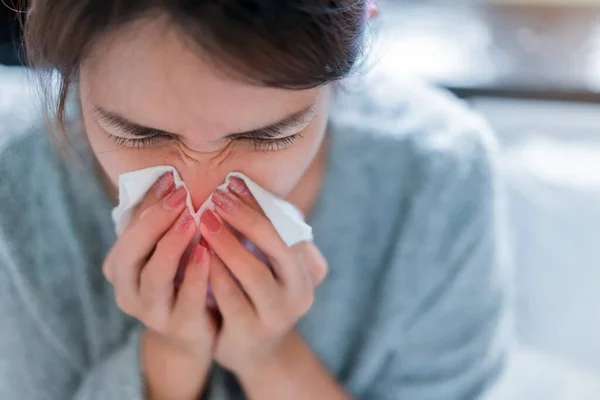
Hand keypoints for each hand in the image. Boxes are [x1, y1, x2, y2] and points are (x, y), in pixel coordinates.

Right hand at [102, 172, 215, 398]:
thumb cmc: (178, 280)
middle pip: (132, 253)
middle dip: (156, 222)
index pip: (127, 232)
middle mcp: (128, 292)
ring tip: (192, 220)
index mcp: (120, 268)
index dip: (148, 204)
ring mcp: (152, 313)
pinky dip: (197, 274)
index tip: (172, 179)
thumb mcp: (164, 250)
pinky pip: (188, 300)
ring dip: (173, 245)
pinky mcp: (181, 327)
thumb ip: (162, 221)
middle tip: (181, 197)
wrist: (190, 334)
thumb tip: (170, 177)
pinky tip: (209, 253)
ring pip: (155, 277)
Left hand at [199, 177, 327, 378]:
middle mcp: (299, 294)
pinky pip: (230, 299)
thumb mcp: (273, 267)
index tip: (235, 183)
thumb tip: (249, 188)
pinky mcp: (249, 335)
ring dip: (227, 243)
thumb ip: (270, 235)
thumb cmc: (259, 295)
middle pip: (280, 247)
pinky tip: (195, 253)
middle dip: (247, 219)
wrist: (255, 351)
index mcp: (306, 271)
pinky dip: (213, 273)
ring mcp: (277, 317)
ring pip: (254, 274)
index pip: (290, 229)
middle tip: (217, 198)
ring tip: (202, 219)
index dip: (262, 205)